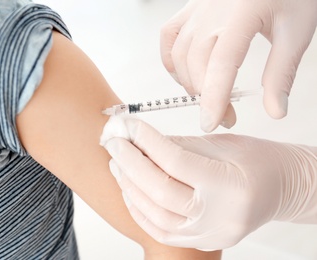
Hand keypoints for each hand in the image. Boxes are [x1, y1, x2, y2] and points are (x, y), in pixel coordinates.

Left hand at [100, 116, 316, 249]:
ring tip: (117, 164)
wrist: (280, 188)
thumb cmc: (257, 161)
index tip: (128, 126)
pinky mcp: (203, 241)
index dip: (146, 141)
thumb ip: (180, 146)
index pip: (176, 161)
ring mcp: (210, 234)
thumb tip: (141, 140)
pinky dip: (140, 210)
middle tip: (113, 143)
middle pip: (160, 191)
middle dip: (130, 164)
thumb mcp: (222, 144)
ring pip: (156, 215)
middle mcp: (220, 216)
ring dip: (130, 187)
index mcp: (231, 185)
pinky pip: (162, 230)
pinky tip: (129, 189)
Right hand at [160, 0, 316, 131]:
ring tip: (208, 97)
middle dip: (207, 97)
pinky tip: (184, 74)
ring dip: (190, 83)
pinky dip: (171, 61)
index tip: (212, 123)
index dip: (214, 98)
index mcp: (241, 14)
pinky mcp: (190, 9)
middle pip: (197, 63)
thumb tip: (275, 110)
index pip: (221, 64)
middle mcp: (212, 10)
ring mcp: (197, 9)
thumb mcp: (296, 32)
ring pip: (179, 54)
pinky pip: (169, 37)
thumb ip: (282, 73)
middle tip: (226, 117)